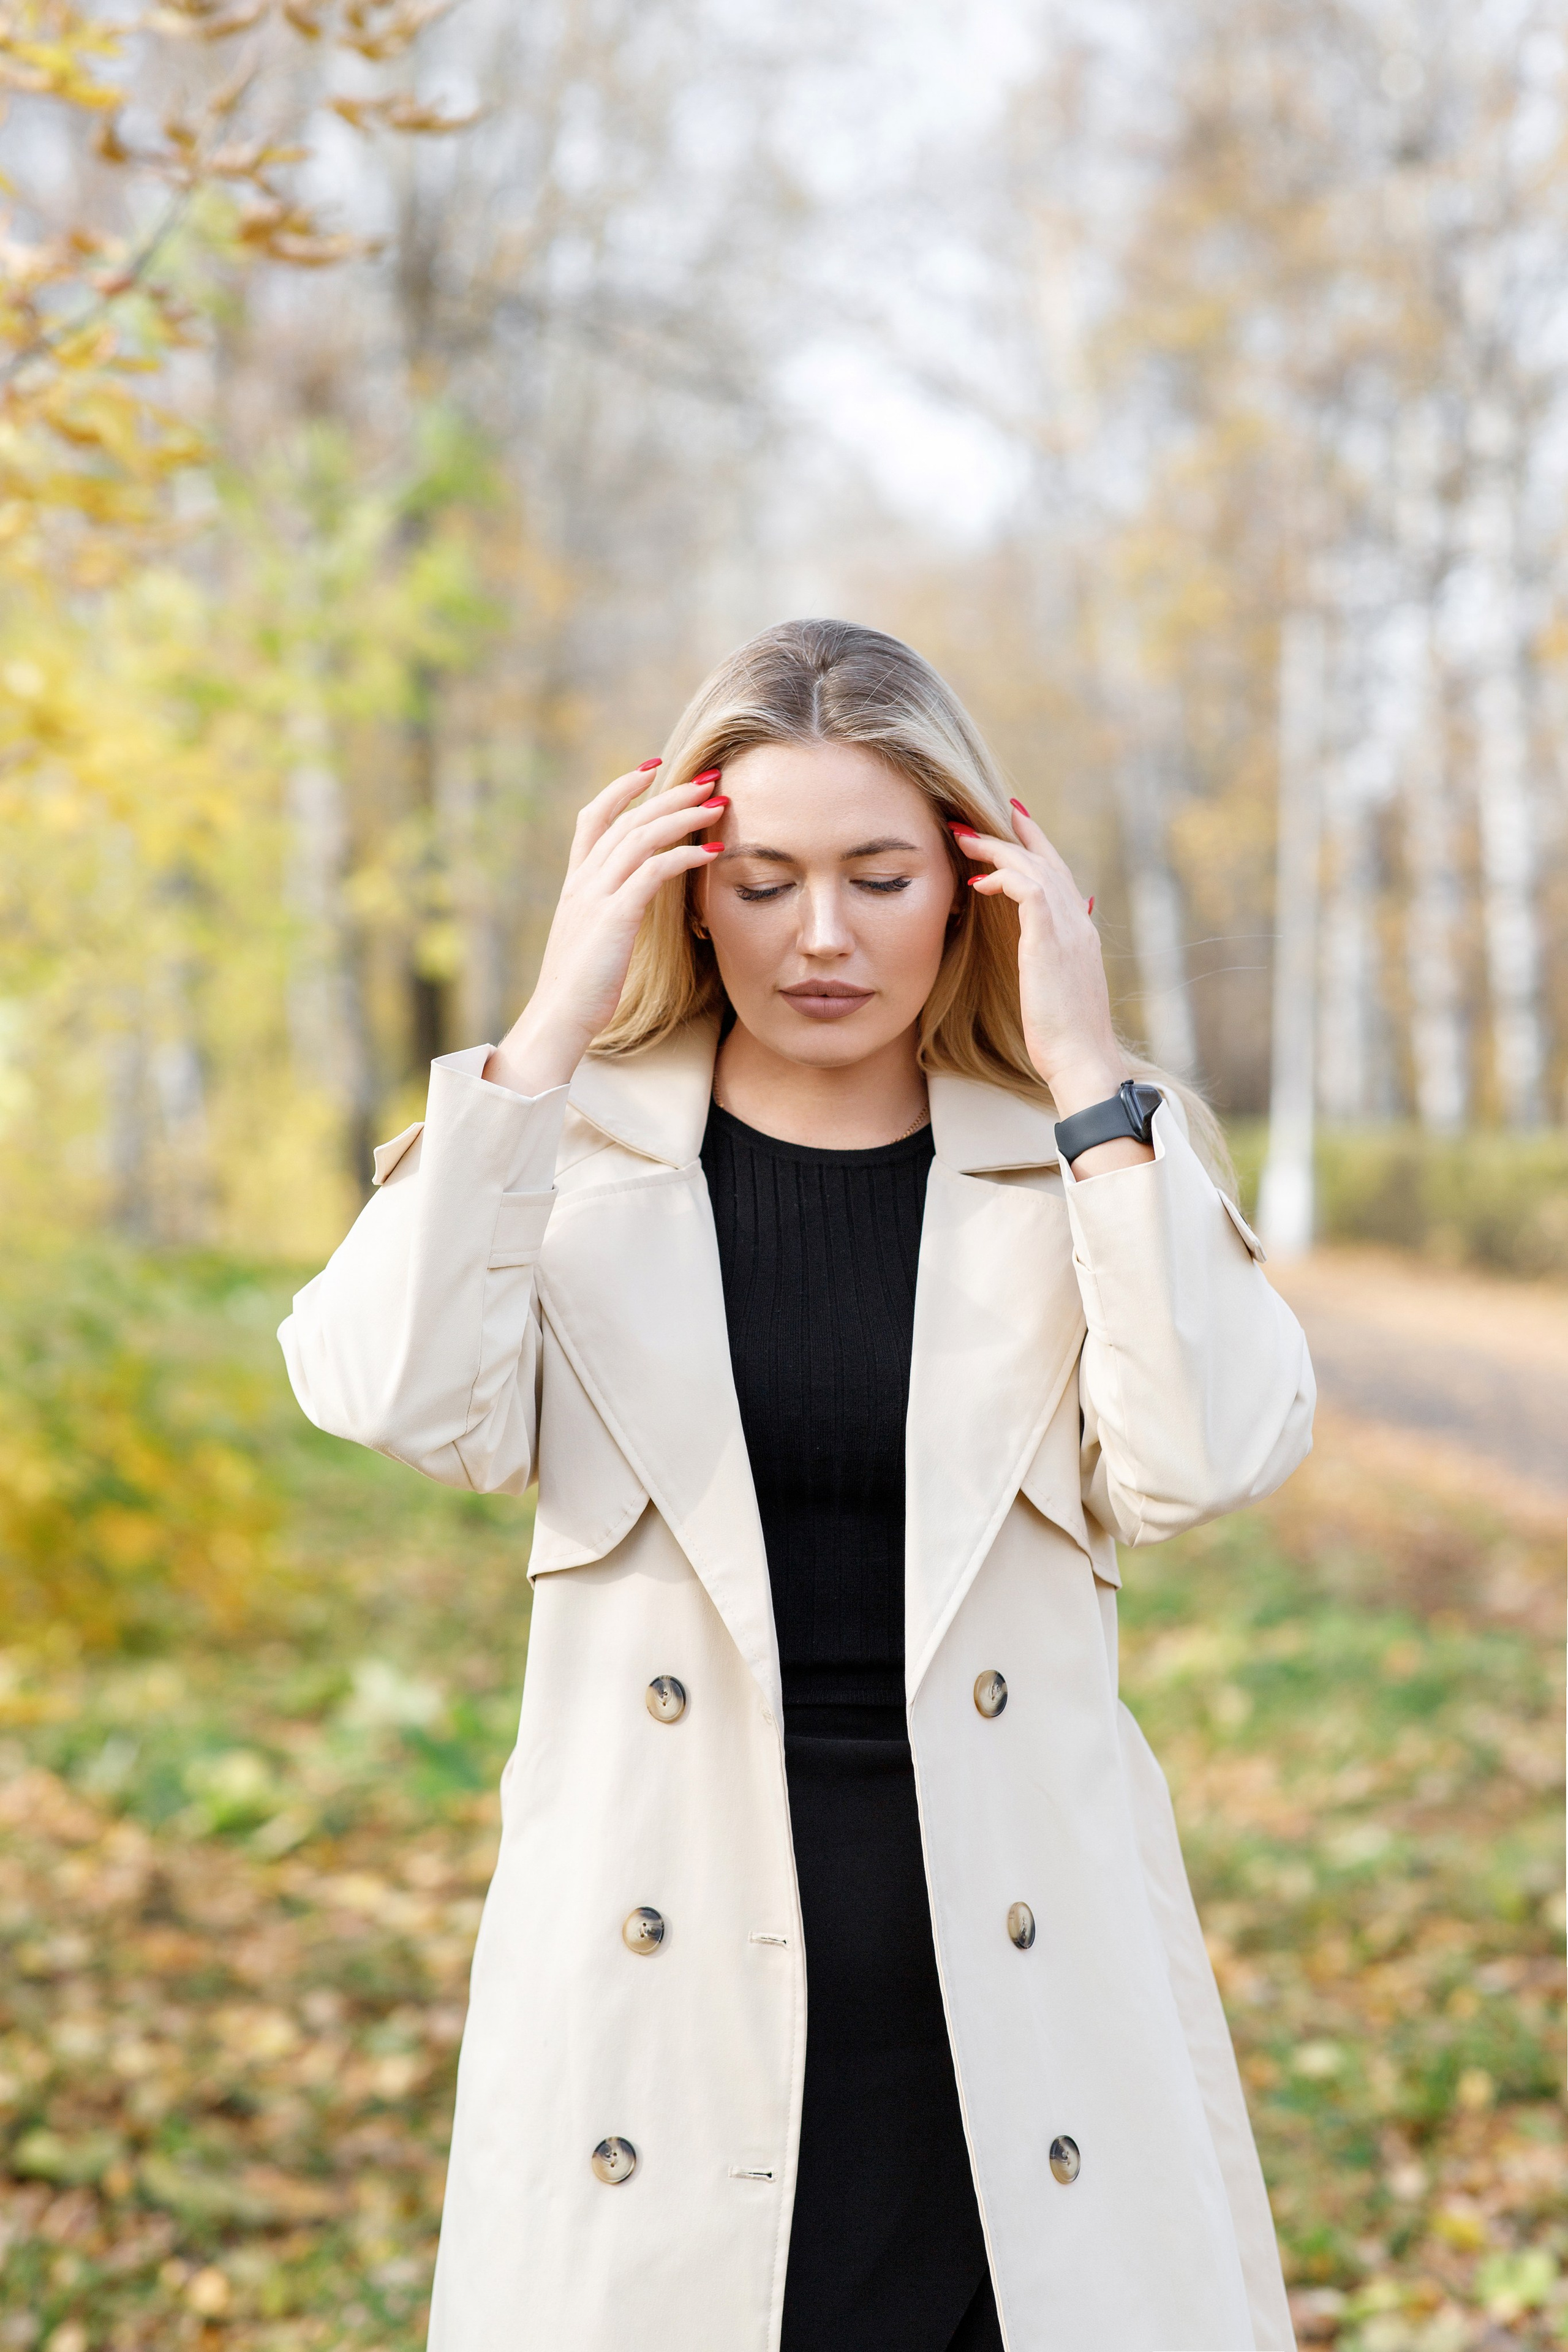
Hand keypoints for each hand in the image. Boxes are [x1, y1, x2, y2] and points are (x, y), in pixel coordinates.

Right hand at [484, 764, 726, 1095]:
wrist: (558, 1018)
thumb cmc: (581, 989)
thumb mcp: (592, 939)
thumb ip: (608, 911)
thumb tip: (631, 902)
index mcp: (575, 883)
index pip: (593, 817)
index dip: (621, 788)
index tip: (652, 768)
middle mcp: (583, 881)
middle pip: (628, 819)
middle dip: (670, 794)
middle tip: (709, 778)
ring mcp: (596, 895)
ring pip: (642, 836)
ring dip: (684, 816)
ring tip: (718, 803)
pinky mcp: (614, 916)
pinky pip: (653, 871)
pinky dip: (684, 855)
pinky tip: (712, 850)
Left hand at [950, 800, 1132, 1125]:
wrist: (1083, 1060)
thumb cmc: (1065, 1038)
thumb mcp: (1056, 991)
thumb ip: (1048, 962)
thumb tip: (1036, 951)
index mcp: (1080, 933)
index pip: (1059, 875)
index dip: (1034, 846)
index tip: (1010, 824)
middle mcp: (1078, 923)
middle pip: (1047, 860)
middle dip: (1011, 835)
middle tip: (972, 821)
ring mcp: (1069, 929)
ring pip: (1035, 866)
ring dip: (996, 849)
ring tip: (962, 838)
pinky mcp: (1051, 940)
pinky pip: (1029, 888)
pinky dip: (1003, 876)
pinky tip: (978, 882)